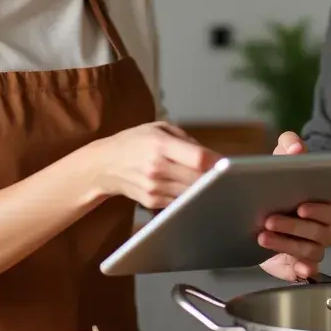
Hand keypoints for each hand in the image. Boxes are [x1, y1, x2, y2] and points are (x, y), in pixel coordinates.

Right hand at [88, 122, 219, 210]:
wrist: (103, 165)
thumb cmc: (134, 142)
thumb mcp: (158, 128)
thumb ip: (186, 140)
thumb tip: (211, 157)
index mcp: (160, 144)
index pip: (197, 158)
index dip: (216, 162)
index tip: (227, 164)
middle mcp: (156, 167)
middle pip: (198, 178)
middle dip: (214, 178)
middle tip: (226, 176)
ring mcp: (153, 187)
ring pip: (192, 193)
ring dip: (204, 189)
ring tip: (212, 183)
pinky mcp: (152, 202)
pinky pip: (180, 201)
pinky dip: (189, 196)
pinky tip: (191, 190)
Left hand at [259, 130, 330, 281]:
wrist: (259, 205)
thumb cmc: (279, 180)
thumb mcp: (282, 157)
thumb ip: (290, 145)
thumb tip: (296, 148)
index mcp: (322, 202)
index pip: (329, 208)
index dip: (318, 209)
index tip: (301, 206)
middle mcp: (320, 226)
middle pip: (319, 232)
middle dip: (294, 226)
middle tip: (269, 219)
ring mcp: (310, 247)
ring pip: (310, 250)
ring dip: (287, 244)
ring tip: (262, 236)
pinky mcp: (297, 264)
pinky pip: (308, 271)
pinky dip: (303, 270)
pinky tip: (294, 267)